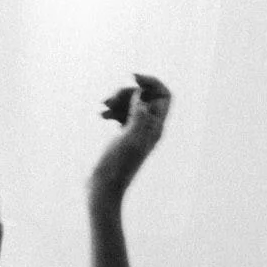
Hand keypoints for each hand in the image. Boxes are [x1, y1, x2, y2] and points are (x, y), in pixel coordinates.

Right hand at [90, 73, 171, 203]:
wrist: (103, 187)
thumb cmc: (116, 166)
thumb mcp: (130, 139)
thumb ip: (139, 115)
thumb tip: (141, 95)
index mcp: (155, 128)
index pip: (164, 96)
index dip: (151, 83)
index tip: (133, 78)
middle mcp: (148, 128)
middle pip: (145, 96)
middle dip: (128, 91)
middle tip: (111, 98)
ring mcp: (135, 132)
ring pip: (131, 103)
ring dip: (117, 99)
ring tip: (103, 106)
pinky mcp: (123, 136)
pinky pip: (122, 113)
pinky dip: (112, 110)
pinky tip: (102, 115)